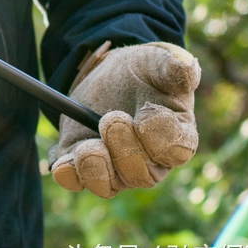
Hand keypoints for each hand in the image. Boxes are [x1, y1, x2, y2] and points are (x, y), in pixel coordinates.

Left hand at [48, 42, 200, 197]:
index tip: (145, 115)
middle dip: (125, 150)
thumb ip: (173, 66)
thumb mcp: (158, 61)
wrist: (111, 74)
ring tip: (88, 146)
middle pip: (142, 174)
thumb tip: (186, 66)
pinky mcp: (84, 164)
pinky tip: (62, 162)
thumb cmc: (143, 71)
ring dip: (96, 168)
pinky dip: (67, 174)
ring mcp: (116, 167)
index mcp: (176, 135)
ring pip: (109, 185)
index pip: (177, 151)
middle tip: (111, 119)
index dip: (162, 138)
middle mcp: (149, 161)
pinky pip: (75, 180)